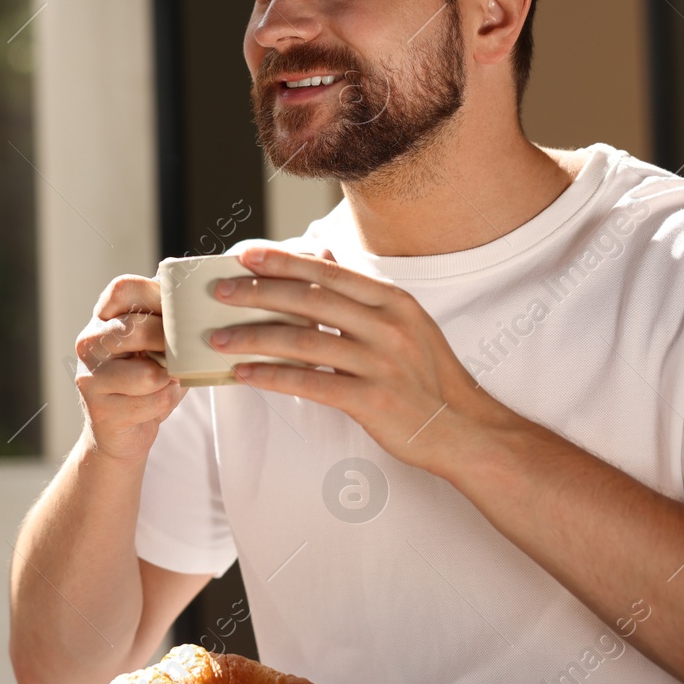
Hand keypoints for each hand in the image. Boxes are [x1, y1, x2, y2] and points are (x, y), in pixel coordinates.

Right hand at [74, 274, 184, 464]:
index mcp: (103, 318)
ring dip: (169, 380)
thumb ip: (169, 321)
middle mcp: (89, 342)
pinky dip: (166, 403)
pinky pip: (151, 401)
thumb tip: (196, 300)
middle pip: (134, 329)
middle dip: (169, 343)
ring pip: (146, 373)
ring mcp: (90, 376)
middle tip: (183, 353)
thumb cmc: (147, 383)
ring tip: (168, 382)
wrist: (121, 434)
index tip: (180, 311)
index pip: (123, 288)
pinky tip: (157, 404)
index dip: (156, 295)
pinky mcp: (100, 408)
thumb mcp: (158, 346)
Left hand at [208, 246, 504, 473]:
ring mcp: (381, 362)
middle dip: (257, 292)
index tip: (246, 254)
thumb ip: (362, 296)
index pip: (328, 272)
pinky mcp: (371, 400)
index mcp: (393, 301)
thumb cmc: (428, 377)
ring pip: (303, 341)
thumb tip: (322, 260)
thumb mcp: (405, 324)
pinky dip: (271, 376)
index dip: (283, 261)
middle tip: (220, 291)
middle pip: (309, 299)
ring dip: (253, 337)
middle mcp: (388, 325)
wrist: (463, 429)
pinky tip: (244, 374)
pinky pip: (309, 383)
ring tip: (219, 338)